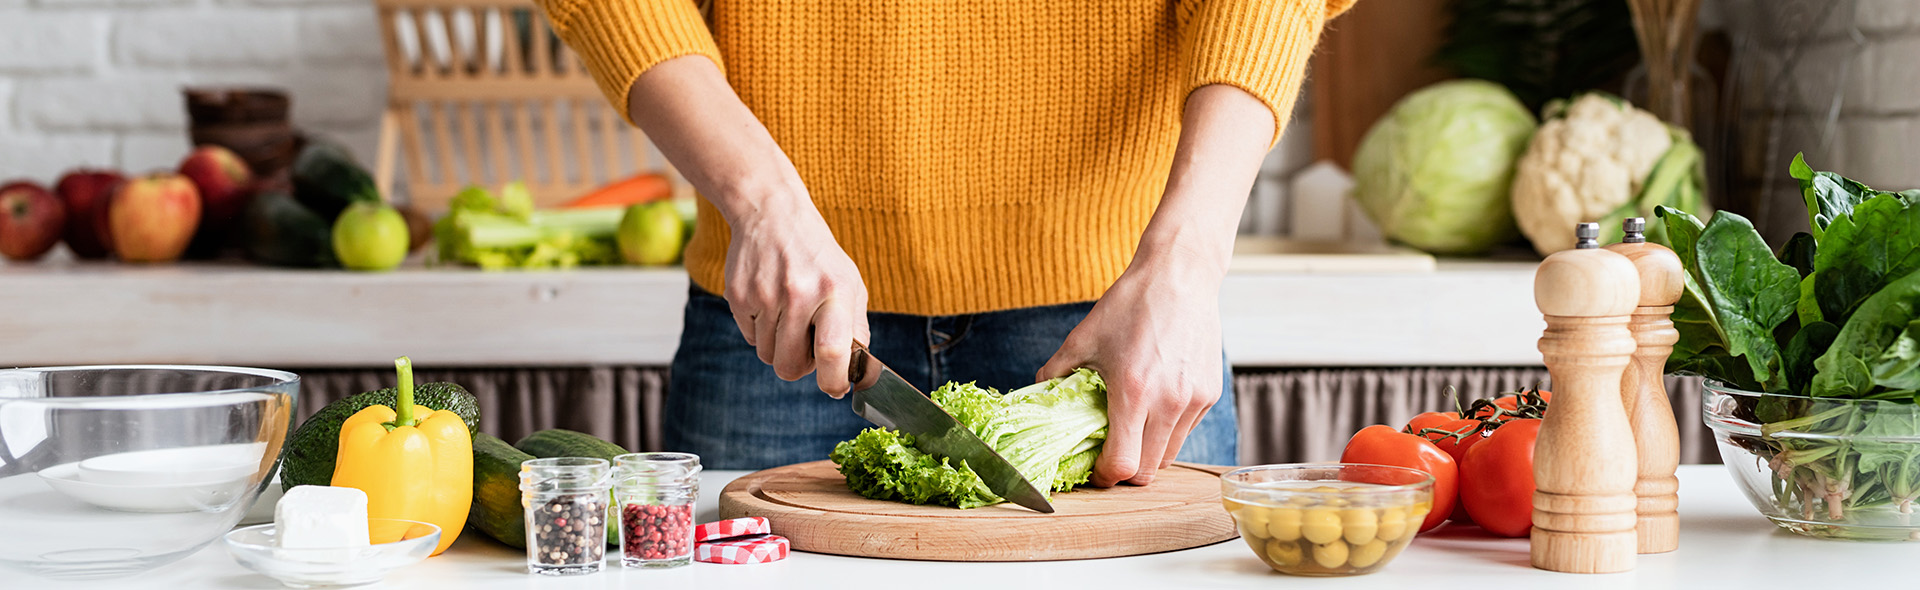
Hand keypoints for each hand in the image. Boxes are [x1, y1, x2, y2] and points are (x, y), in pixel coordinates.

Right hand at [722, 197, 871, 396]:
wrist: (773, 213)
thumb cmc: (818, 256)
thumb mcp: (849, 283)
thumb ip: (855, 329)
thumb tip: (854, 377)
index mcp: (835, 291)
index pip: (832, 351)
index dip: (833, 381)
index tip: (834, 388)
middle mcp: (799, 292)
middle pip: (790, 366)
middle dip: (799, 368)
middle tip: (806, 347)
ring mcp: (765, 294)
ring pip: (768, 356)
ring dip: (779, 346)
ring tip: (788, 315)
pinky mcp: (739, 296)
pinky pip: (749, 338)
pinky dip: (760, 330)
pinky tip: (769, 302)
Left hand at [1040, 84, 1273, 484]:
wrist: (1180, 275)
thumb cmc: (1131, 304)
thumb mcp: (1082, 339)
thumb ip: (1056, 374)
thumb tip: (1037, 397)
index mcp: (1133, 393)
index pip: (1122, 465)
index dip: (1104, 476)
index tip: (1094, 468)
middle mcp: (1168, 402)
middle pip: (1147, 471)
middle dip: (1124, 470)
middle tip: (1108, 453)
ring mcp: (1192, 400)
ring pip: (1169, 455)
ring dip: (1147, 453)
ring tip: (1130, 431)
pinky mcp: (1208, 393)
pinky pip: (1185, 431)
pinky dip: (1166, 432)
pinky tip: (1152, 408)